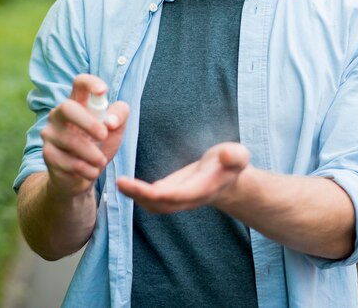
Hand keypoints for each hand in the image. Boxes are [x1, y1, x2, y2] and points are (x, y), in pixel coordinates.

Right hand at [40, 74, 128, 197]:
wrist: (82, 175)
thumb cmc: (99, 144)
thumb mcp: (115, 129)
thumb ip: (120, 116)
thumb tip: (111, 121)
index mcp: (78, 102)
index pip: (79, 83)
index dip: (90, 83)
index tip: (103, 91)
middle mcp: (59, 114)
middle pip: (67, 108)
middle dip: (88, 122)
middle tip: (104, 135)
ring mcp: (50, 133)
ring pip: (70, 140)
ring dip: (91, 153)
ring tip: (102, 161)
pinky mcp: (47, 153)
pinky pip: (67, 161)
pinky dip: (85, 168)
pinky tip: (92, 171)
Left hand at [116, 142, 249, 212]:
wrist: (230, 178)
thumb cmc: (232, 163)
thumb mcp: (238, 156)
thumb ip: (234, 155)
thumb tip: (225, 153)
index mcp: (202, 189)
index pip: (177, 195)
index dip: (156, 192)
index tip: (138, 184)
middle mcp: (188, 199)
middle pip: (161, 204)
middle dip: (139, 195)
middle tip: (119, 182)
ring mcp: (179, 198)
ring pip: (154, 205)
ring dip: (136, 196)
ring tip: (119, 183)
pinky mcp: (173, 193)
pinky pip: (153, 199)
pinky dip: (138, 194)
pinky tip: (127, 184)